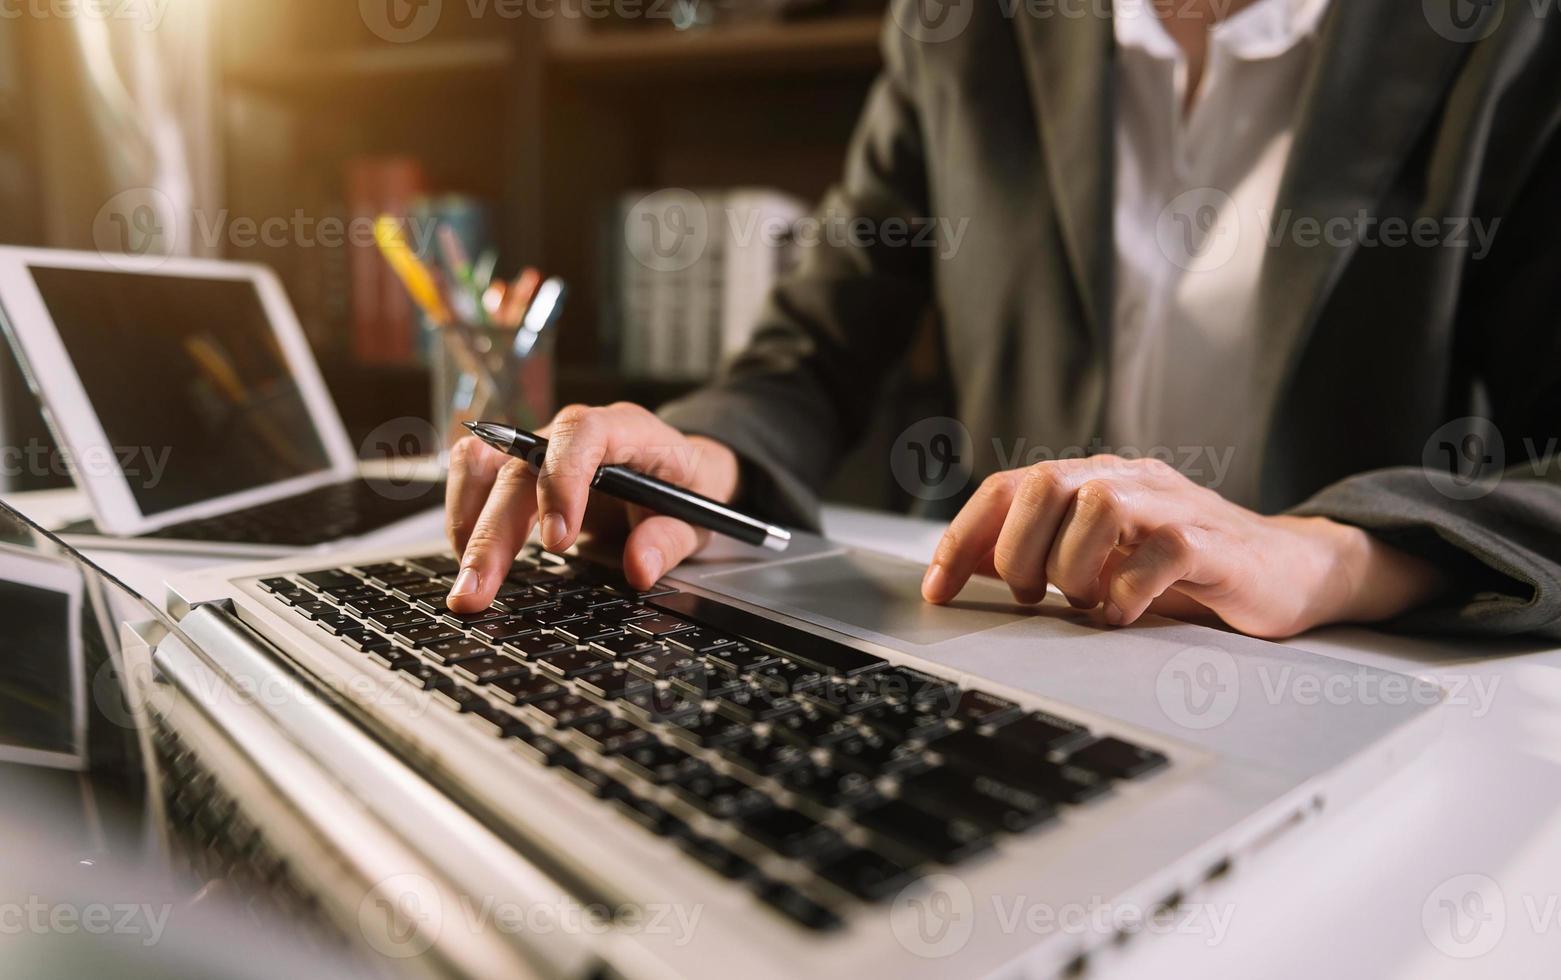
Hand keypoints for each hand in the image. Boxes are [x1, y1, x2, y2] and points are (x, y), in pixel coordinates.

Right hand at [444, 402, 740, 611]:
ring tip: (466, 583)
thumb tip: (639, 567)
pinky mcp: (520, 468)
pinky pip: (476, 477)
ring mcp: (540, 448)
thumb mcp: (699, 515)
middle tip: (480, 589)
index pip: (583, 435)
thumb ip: (670, 539)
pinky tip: (467, 561)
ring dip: (466, 523)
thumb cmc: (686, 485)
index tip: (557, 542)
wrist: (678, 467)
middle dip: (494, 532)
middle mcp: (573, 432)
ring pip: (483, 465)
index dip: (562, 482)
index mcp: (626, 430)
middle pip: (520, 467)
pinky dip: (463, 517)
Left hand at [920, 456, 1445, 638]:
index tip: (937, 588)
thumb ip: (1043, 555)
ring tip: (1084, 602)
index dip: (965, 537)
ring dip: (1072, 566)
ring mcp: (1172, 507)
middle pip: (1045, 484)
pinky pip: (1158, 552)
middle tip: (1030, 596)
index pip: (1011, 487)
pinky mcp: (1212, 544)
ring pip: (1097, 507)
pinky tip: (1122, 615)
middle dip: (1019, 550)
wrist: (1290, 572)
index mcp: (1095, 481)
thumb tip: (971, 566)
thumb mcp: (1104, 559)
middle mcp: (1129, 481)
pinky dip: (1126, 591)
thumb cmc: (1189, 569)